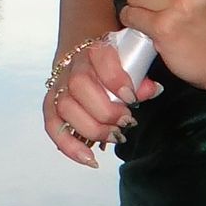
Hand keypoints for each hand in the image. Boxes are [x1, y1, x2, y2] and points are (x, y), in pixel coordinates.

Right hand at [42, 37, 152, 168]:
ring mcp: (60, 85)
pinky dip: (69, 145)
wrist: (85, 47)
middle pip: (79, 85)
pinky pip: (53, 126)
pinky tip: (88, 158)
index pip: (100, 57)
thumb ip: (141, 73)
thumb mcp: (131, 58)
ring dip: (91, 128)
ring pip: (66, 107)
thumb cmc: (113, 57)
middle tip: (126, 121)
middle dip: (105, 110)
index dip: (115, 79)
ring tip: (114, 136)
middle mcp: (73, 65)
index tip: (131, 98)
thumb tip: (152, 90)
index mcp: (95, 48)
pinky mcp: (52, 104)